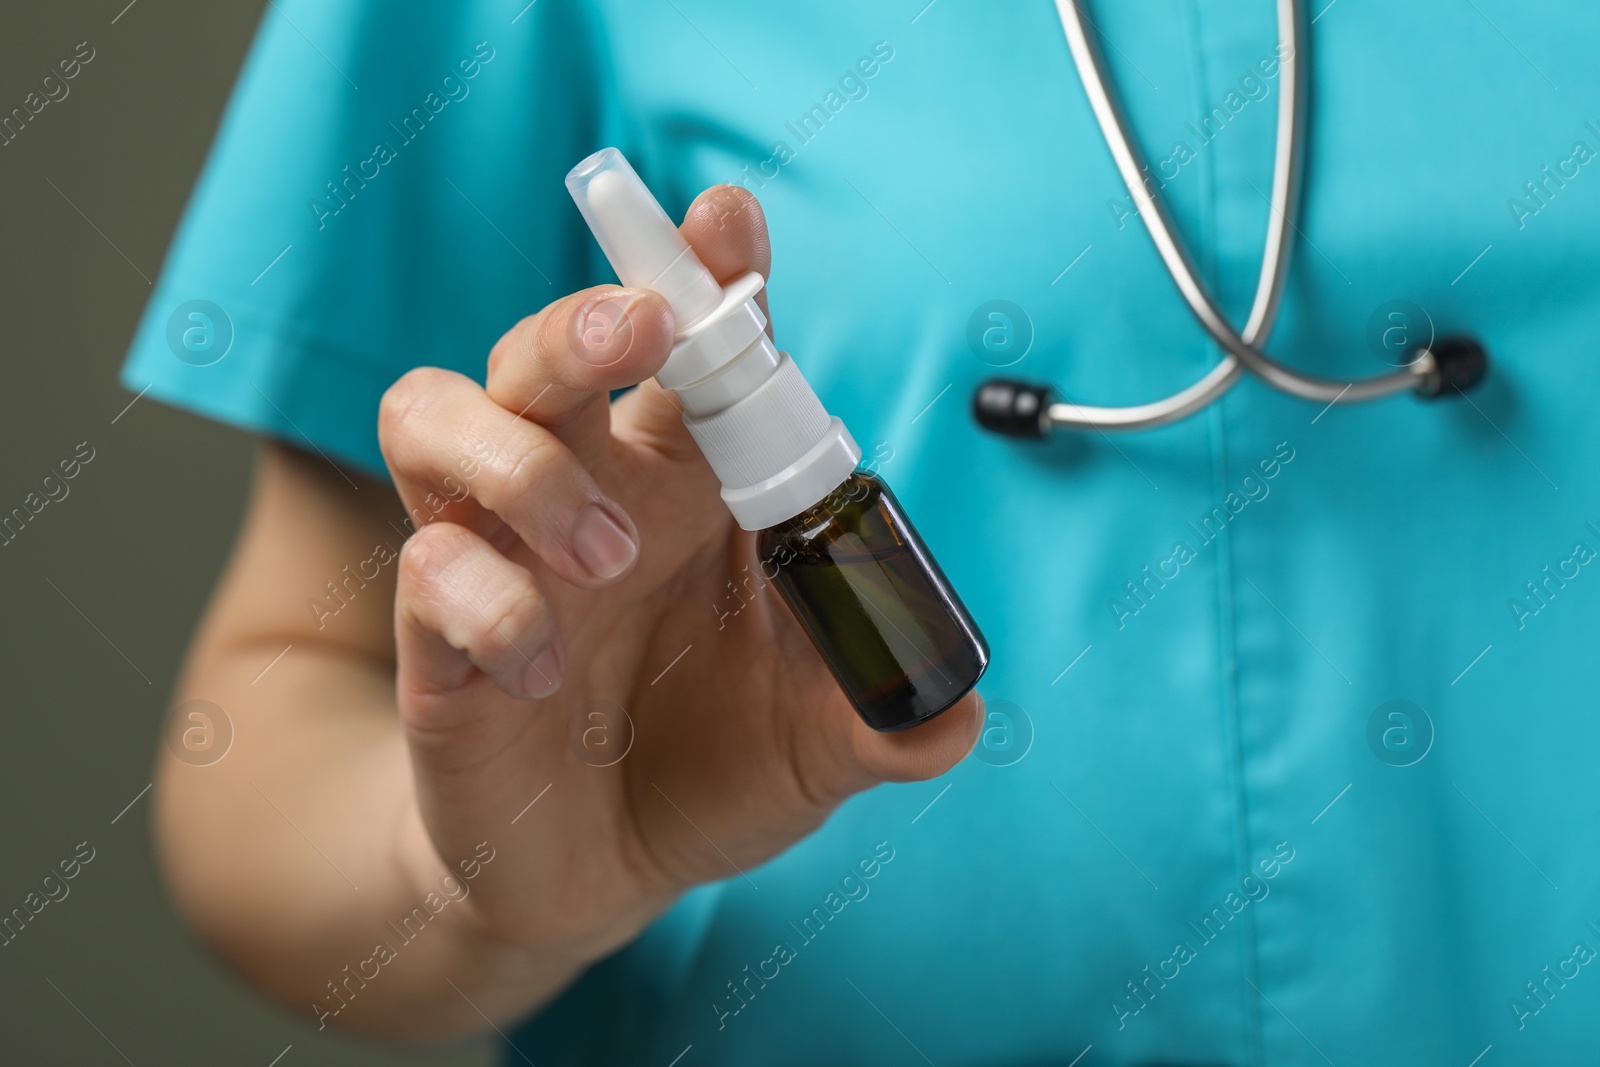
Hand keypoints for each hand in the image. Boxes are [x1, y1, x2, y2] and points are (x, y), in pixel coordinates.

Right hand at [376, 184, 981, 975]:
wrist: (596, 876)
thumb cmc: (708, 767)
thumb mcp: (815, 740)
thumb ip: (885, 718)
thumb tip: (959, 708)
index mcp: (682, 488)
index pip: (688, 354)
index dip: (700, 271)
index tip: (728, 217)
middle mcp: (581, 497)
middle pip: (541, 350)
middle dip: (582, 316)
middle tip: (644, 333)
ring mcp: (496, 560)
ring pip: (436, 415)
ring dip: (523, 462)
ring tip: (605, 558)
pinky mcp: (438, 644)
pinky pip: (424, 567)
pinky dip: (481, 601)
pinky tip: (544, 672)